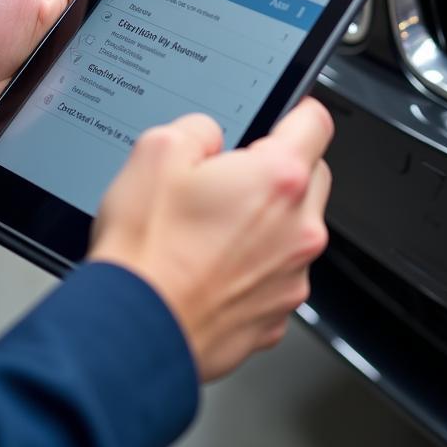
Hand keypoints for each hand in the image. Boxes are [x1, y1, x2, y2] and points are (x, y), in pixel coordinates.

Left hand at [0, 0, 141, 166]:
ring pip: (146, 48)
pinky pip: (128, 87)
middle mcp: (91, 16)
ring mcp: (96, 57)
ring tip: (148, 41)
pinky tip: (140, 80)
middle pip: (148, 4)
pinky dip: (137, 84)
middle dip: (164, 1)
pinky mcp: (95, 95)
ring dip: (152, 46)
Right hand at [90, 98, 333, 381]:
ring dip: (267, 223)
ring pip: (295, 230)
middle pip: (312, 176)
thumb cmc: (145, 254)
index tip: (282, 116)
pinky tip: (210, 269)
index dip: (295, 111)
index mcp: (278, 179)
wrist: (130, 335)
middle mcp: (299, 229)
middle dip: (278, 170)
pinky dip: (254, 268)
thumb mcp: (156, 152)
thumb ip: (199, 128)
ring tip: (209, 232)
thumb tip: (212, 134)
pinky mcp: (277, 316)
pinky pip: (277, 275)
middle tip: (229, 180)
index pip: (316, 121)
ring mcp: (292, 277)